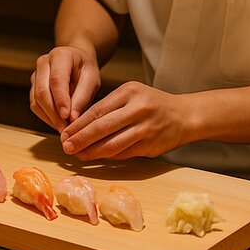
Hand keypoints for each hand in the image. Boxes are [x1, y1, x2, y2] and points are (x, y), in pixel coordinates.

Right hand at [29, 46, 101, 131]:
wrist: (77, 62)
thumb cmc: (85, 69)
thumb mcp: (92, 80)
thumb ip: (82, 97)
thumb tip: (72, 119)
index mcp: (60, 55)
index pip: (57, 79)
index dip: (61, 100)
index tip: (67, 117)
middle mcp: (43, 63)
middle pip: (42, 91)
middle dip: (53, 113)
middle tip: (66, 129)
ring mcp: (35, 74)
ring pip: (36, 100)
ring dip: (49, 118)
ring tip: (64, 129)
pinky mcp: (33, 87)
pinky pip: (35, 105)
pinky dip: (45, 117)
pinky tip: (58, 124)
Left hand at [59, 81, 190, 160]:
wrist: (185, 115)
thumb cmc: (152, 104)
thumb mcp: (132, 95)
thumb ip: (110, 108)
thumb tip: (79, 126)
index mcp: (129, 92)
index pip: (97, 110)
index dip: (79, 124)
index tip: (64, 133)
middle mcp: (138, 109)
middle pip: (102, 127)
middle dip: (80, 139)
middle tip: (66, 147)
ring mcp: (145, 128)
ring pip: (112, 144)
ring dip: (92, 152)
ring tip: (78, 155)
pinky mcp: (150, 146)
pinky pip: (123, 153)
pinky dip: (108, 156)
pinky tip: (97, 157)